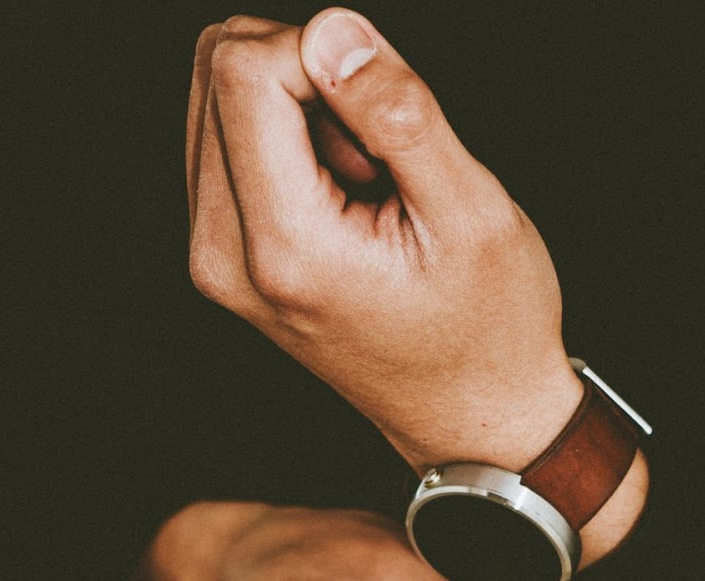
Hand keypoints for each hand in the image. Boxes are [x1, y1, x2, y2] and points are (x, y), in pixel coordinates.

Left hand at [185, 11, 579, 472]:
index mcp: (284, 249)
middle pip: (216, 68)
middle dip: (307, 76)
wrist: (472, 418)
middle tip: (380, 153)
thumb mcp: (472, 214)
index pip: (240, 70)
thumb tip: (332, 31)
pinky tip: (348, 192)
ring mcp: (214, 258)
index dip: (322, 52)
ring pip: (216, 91)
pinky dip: (289, 135)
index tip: (388, 111)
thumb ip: (400, 115)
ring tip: (368, 179)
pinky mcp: (221, 252)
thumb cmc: (490, 327)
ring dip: (299, 105)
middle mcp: (223, 255)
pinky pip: (227, 134)